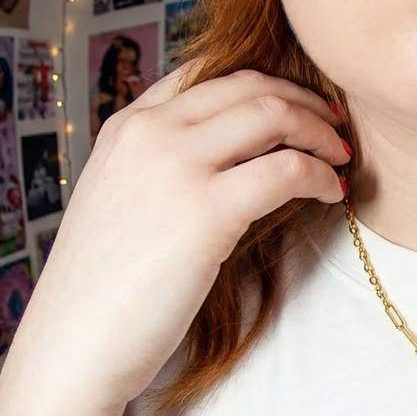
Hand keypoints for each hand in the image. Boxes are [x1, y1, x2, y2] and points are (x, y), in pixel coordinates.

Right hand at [8, 65, 347, 414]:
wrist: (75, 342)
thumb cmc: (104, 289)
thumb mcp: (120, 201)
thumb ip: (160, 166)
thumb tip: (224, 159)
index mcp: (127, 127)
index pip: (208, 73)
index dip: (266, 82)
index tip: (299, 102)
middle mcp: (149, 133)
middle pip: (250, 87)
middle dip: (304, 102)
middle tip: (334, 126)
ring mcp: (176, 167)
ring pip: (274, 117)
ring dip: (321, 133)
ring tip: (341, 157)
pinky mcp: (207, 211)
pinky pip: (287, 171)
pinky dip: (320, 176)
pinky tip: (332, 193)